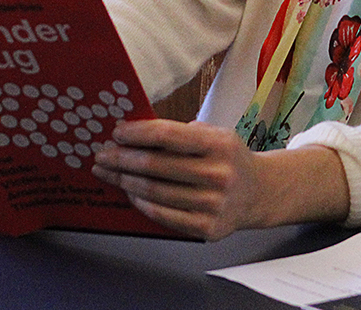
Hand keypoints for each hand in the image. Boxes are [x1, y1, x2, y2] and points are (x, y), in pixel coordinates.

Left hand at [91, 118, 347, 239]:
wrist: (258, 193)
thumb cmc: (226, 158)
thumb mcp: (213, 135)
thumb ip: (178, 134)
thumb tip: (130, 133)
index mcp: (219, 144)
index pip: (166, 136)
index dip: (136, 133)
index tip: (115, 133)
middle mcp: (219, 175)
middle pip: (155, 167)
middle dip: (121, 159)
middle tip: (102, 154)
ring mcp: (214, 205)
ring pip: (155, 193)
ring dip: (124, 181)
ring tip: (108, 173)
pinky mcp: (207, 228)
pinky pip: (163, 215)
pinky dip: (140, 203)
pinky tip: (129, 193)